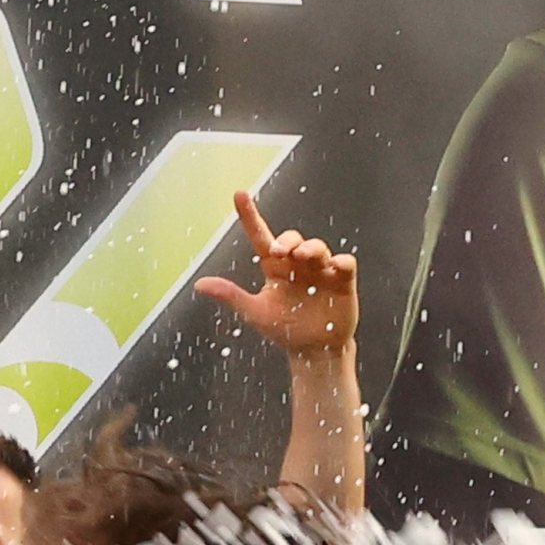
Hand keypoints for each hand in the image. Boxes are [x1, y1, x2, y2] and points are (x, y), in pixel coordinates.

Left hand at [191, 191, 357, 357]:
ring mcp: (321, 270)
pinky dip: (342, 262)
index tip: (240, 194)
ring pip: (317, 247)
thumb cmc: (284, 329)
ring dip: (311, 248)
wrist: (314, 351)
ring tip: (304, 256)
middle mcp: (297, 264)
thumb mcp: (255, 312)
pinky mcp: (342, 280)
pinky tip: (335, 265)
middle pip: (292, 239)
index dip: (250, 216)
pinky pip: (346, 263)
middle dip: (288, 240)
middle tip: (281, 250)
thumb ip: (231, 295)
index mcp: (275, 268)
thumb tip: (199, 285)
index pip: (260, 236)